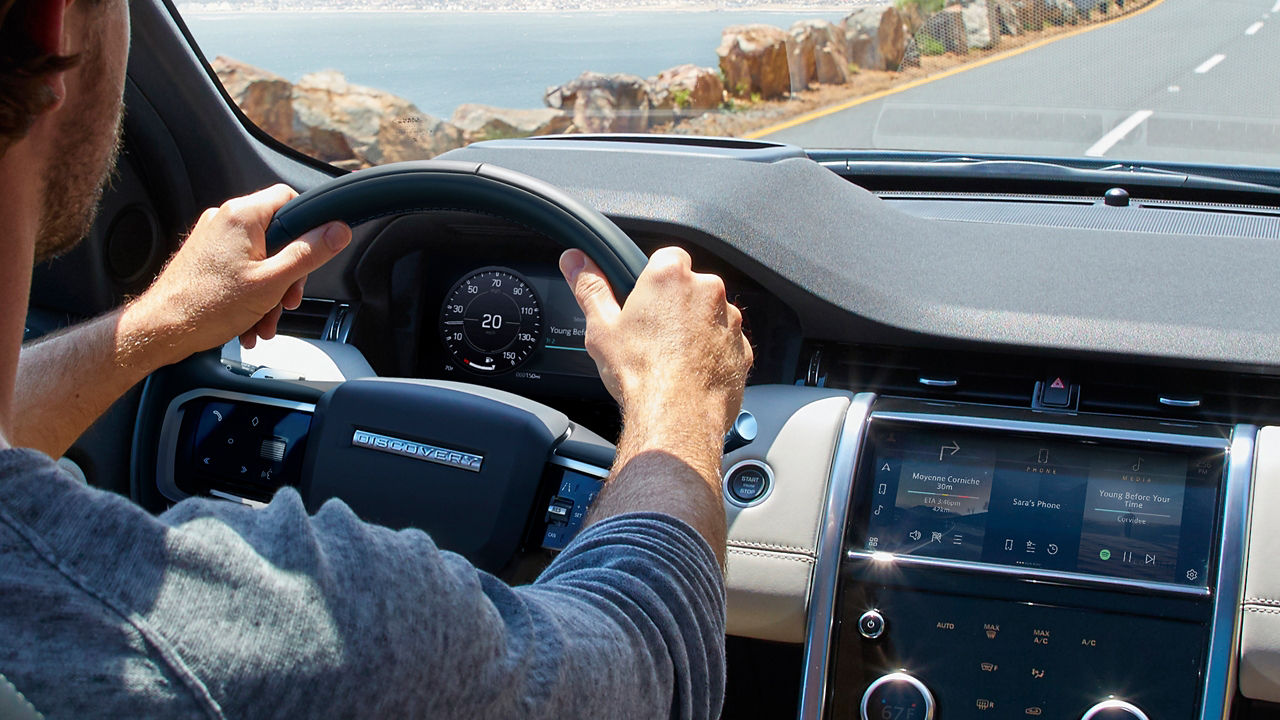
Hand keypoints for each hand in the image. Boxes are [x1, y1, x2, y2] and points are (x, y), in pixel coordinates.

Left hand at [126, 184, 350, 361]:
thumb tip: (338, 231)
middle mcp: (225, 220)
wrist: (161, 329)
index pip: (290, 198)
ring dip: (271, 291)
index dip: (309, 225)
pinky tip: (250, 320)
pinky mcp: (206, 258)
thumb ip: (309, 253)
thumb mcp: (273, 282)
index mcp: (242, 216)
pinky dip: (252, 293)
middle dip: (288, 273)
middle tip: (287, 299)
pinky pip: (242, 269)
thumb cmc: (206, 306)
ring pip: (261, 258)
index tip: (317, 250)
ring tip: (265, 319)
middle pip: (278, 235)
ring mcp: (213, 239)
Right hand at [560, 246, 752, 433]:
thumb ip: (589, 287)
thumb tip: (574, 262)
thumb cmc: (641, 372)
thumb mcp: (601, 327)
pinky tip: (690, 372)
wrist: (677, 417)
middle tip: (652, 334)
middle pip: (690, 287)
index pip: (667, 258)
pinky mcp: (743, 349)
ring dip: (694, 330)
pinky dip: (711, 353)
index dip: (653, 280)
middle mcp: (707, 291)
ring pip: (709, 315)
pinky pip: (725, 343)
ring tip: (670, 358)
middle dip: (674, 306)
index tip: (644, 301)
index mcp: (670, 276)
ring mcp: (729, 320)